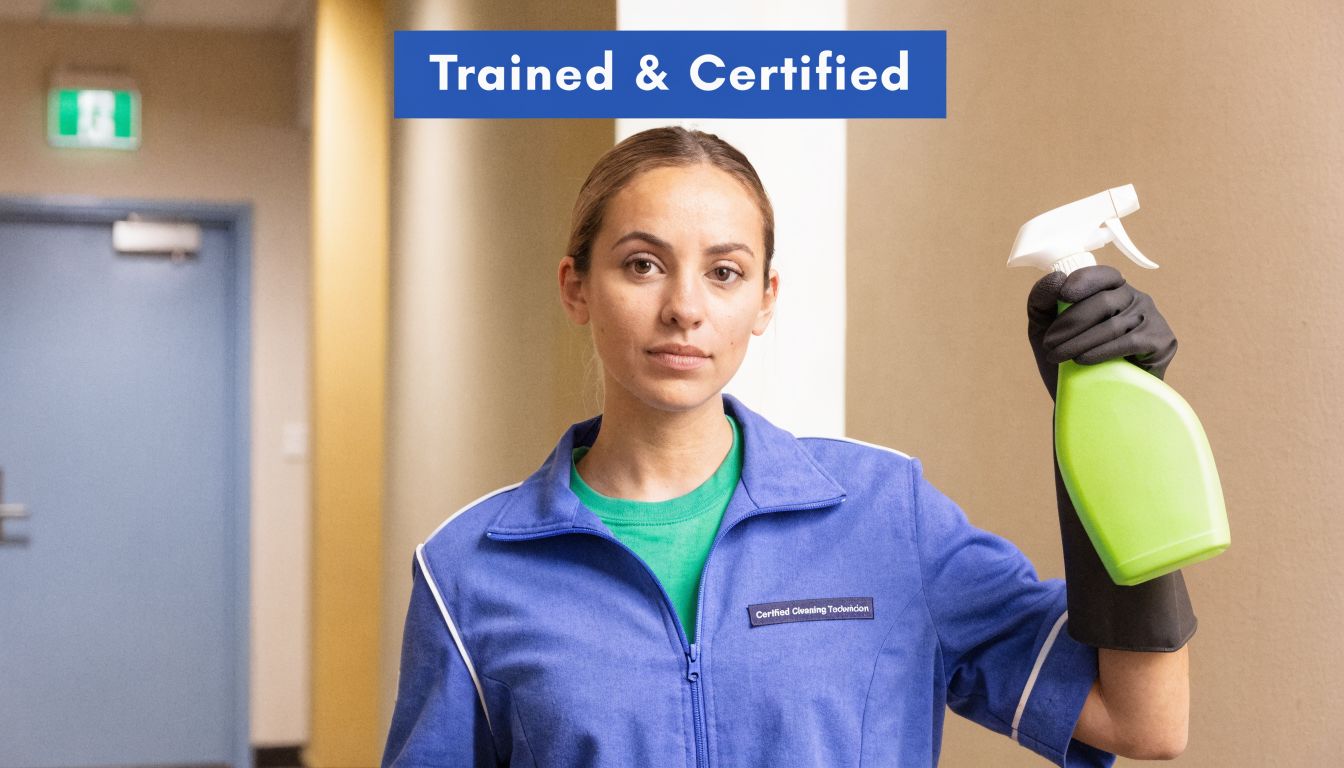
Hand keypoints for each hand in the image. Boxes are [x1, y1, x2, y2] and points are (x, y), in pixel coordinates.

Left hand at [1026, 265, 1177, 398]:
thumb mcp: (1045, 328)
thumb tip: (1056, 278)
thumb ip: (1042, 301)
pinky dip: (1102, 351)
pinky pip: (1130, 342)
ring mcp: (1151, 318)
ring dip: (1079, 342)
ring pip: (1113, 324)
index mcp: (1112, 290)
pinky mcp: (1161, 341)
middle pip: (1104, 301)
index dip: (1084, 280)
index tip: (1063, 295)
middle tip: (1049, 344)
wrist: (1089, 400)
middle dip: (1071, 323)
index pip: (1103, 275)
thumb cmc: (1068, 359)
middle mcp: (1136, 299)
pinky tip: (1083, 360)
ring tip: (1057, 356)